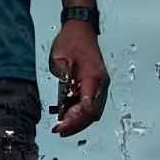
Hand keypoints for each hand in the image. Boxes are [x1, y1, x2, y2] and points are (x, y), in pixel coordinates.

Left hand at [48, 20, 107, 136]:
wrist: (81, 28)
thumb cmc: (71, 40)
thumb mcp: (60, 57)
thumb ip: (63, 78)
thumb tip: (63, 97)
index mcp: (93, 76)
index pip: (87, 104)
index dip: (75, 118)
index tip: (62, 125)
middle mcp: (100, 83)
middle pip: (91, 111)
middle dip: (76, 124)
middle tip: (60, 130)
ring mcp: (99, 84)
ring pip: (92, 110)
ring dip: (78, 120)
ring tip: (62, 127)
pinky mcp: (94, 84)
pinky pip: (89, 102)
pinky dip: (79, 112)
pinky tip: (67, 116)